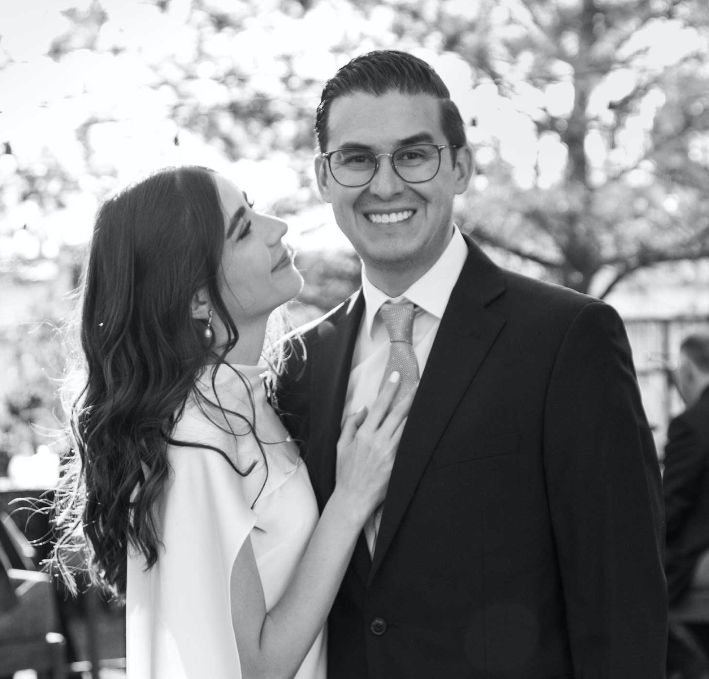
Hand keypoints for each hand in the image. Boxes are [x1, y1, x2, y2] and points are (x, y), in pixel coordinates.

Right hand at [333, 372, 416, 524]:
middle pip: (398, 414)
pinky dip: (416, 433)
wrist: (353, 498)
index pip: (379, 406)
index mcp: (364, 435)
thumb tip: (363, 408)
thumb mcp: (341, 446)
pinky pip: (409, 444)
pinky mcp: (399, 464)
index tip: (397, 376)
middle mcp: (379, 441)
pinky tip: (423, 425)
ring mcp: (391, 453)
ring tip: (425, 401)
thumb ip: (350, 424)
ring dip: (416, 413)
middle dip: (410, 397)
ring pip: (407, 427)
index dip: (389, 390)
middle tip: (419, 384)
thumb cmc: (345, 472)